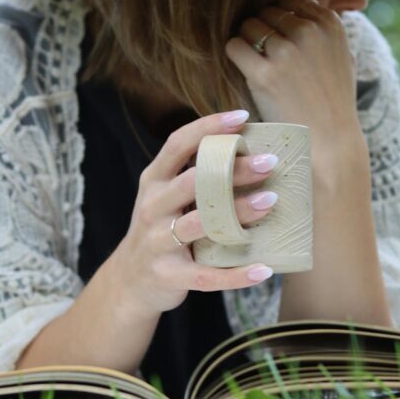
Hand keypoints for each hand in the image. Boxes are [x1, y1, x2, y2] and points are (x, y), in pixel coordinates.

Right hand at [113, 110, 277, 316]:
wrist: (128, 281)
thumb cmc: (159, 230)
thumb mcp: (164, 198)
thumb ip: (194, 178)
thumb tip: (251, 155)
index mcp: (153, 181)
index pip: (178, 145)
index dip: (208, 127)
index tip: (242, 117)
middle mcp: (153, 207)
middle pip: (193, 182)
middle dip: (232, 170)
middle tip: (269, 163)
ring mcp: (158, 242)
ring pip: (201, 225)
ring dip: (237, 213)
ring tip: (270, 202)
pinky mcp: (170, 275)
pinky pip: (207, 276)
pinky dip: (237, 275)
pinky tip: (264, 269)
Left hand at [225, 0, 360, 149]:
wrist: (330, 143)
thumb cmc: (333, 104)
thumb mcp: (342, 58)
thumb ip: (324, 32)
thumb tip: (303, 12)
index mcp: (329, 24)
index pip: (290, 2)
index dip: (280, 21)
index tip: (280, 43)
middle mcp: (309, 32)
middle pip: (267, 11)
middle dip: (263, 30)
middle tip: (265, 56)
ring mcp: (286, 52)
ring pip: (249, 25)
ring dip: (247, 43)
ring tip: (256, 65)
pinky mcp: (264, 74)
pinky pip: (234, 46)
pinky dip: (234, 55)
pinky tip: (245, 71)